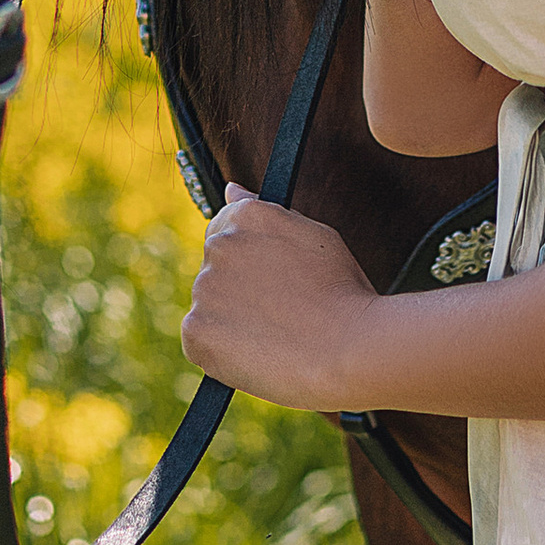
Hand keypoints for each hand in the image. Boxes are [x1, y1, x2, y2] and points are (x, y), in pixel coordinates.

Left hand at [181, 189, 381, 412]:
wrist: (349, 349)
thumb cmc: (342, 294)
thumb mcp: (315, 238)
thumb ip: (267, 213)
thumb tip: (230, 190)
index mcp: (246, 215)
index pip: (224, 230)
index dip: (248, 261)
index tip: (267, 281)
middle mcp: (219, 245)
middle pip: (216, 270)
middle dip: (239, 290)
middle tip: (278, 312)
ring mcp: (204, 288)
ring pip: (210, 307)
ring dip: (231, 321)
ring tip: (275, 336)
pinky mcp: (195, 331)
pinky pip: (201, 341)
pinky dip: (221, 351)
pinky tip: (258, 354)